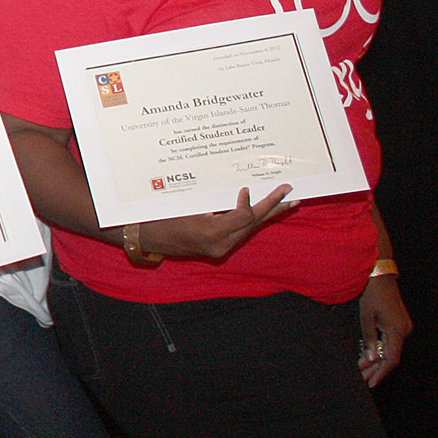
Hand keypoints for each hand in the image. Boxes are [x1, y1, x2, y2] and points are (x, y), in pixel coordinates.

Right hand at [131, 186, 295, 260]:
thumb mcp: (186, 202)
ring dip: (267, 215)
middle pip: (253, 224)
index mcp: (210, 232)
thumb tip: (239, 189)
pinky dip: (252, 221)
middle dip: (273, 208)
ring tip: (287, 203)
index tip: (246, 188)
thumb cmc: (160, 216)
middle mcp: (219, 244)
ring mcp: (219, 249)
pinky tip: (263, 213)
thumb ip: (214, 199)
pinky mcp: (218, 249)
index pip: (243, 216)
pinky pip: (240, 233)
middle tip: (291, 194)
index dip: (250, 201)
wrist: (146, 237)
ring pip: (249, 229)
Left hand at [358, 274, 409, 386]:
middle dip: (376, 369)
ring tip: (362, 370)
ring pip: (390, 350)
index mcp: (397, 331)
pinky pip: (390, 342)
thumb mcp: (365, 317)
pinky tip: (368, 357)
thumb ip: (368, 339)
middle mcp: (404, 331)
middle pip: (390, 357)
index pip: (390, 359)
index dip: (380, 373)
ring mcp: (403, 327)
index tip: (370, 383)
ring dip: (376, 361)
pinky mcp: (399, 324)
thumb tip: (369, 358)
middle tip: (362, 379)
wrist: (379, 276)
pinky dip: (379, 350)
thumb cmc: (372, 294)